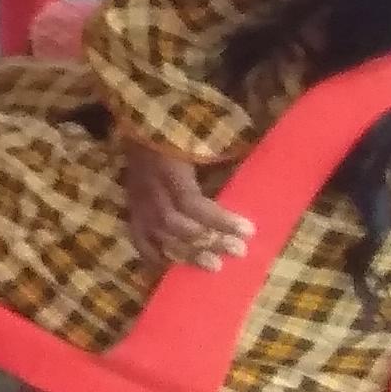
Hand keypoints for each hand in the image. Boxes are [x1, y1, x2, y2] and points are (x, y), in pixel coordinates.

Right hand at [123, 144, 250, 270]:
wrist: (136, 123)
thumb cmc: (175, 132)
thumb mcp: (198, 139)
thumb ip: (221, 158)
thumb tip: (258, 173)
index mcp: (166, 169)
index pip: (191, 201)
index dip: (219, 219)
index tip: (249, 230)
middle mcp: (149, 190)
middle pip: (175, 223)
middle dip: (208, 240)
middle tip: (238, 251)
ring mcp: (137, 203)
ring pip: (159, 236)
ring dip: (188, 254)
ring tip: (215, 266)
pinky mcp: (132, 211)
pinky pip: (140, 240)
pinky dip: (156, 257)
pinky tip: (176, 268)